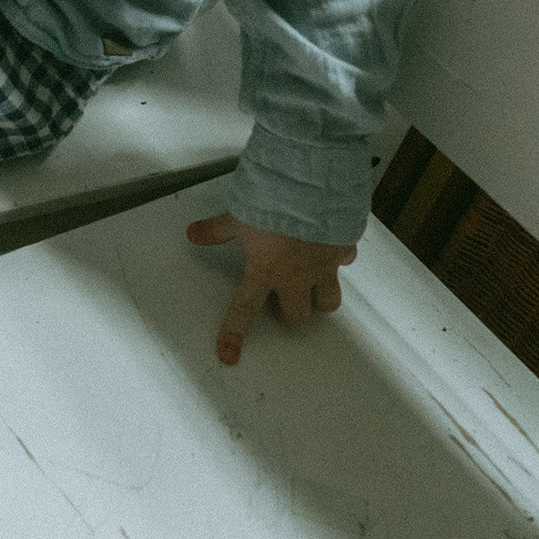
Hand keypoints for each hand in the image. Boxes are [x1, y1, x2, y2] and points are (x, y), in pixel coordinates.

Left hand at [186, 212, 356, 365]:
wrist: (313, 183)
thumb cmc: (273, 200)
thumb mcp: (238, 215)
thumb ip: (217, 230)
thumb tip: (192, 234)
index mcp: (265, 271)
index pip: (244, 308)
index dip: (234, 333)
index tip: (229, 356)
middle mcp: (297, 276)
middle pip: (298, 316)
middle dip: (291, 314)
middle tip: (282, 299)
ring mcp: (324, 265)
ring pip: (329, 301)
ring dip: (319, 297)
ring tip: (310, 285)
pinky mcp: (345, 247)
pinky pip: (345, 261)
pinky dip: (338, 257)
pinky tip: (330, 246)